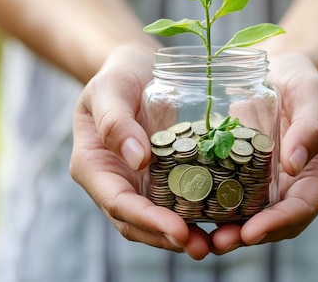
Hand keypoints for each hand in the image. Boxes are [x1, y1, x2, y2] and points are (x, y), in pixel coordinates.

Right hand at [69, 46, 211, 259]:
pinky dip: (197, 212)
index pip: (118, 204)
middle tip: (203, 247)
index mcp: (94, 167)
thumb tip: (137, 160)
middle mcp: (116, 182)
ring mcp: (139, 183)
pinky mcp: (163, 177)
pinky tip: (223, 216)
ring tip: (217, 242)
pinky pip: (178, 200)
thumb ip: (115, 121)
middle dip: (168, 238)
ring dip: (185, 235)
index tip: (178, 230)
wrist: (136, 69)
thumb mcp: (109, 88)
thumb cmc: (117, 75)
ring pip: (158, 219)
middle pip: (138, 222)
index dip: (147, 221)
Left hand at [210, 52, 317, 253]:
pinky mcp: (251, 177)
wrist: (280, 72)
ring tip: (202, 238)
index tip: (250, 232)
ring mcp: (274, 184)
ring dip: (230, 230)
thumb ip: (310, 127)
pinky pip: (236, 198)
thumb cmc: (303, 80)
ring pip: (255, 217)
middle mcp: (299, 185)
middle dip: (248, 236)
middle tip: (218, 242)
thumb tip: (294, 166)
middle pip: (277, 222)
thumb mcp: (312, 94)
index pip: (303, 207)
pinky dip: (217, 208)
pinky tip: (193, 211)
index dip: (277, 223)